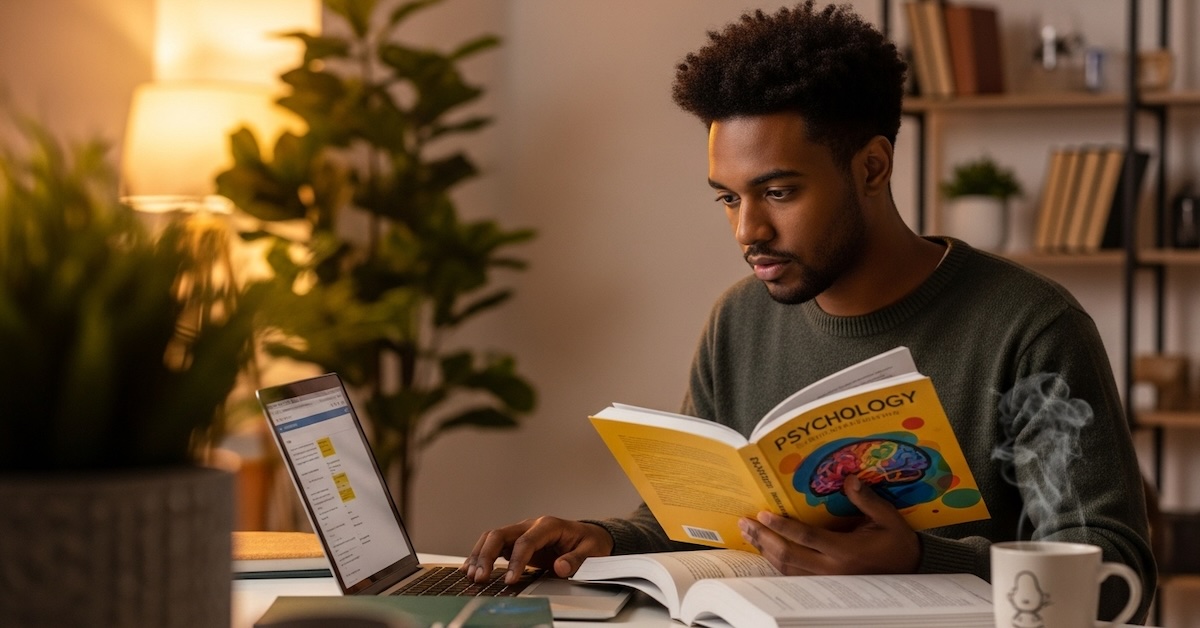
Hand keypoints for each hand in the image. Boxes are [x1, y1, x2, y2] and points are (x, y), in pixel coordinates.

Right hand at [462, 516, 614, 583]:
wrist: (588, 536)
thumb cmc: (589, 542)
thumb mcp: (591, 551)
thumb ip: (576, 560)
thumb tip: (560, 567)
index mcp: (548, 525)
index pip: (525, 541)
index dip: (516, 561)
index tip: (510, 580)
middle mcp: (531, 525)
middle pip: (500, 534)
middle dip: (487, 555)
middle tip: (480, 577)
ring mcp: (522, 531)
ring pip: (493, 538)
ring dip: (480, 555)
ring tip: (472, 575)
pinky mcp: (516, 541)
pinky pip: (494, 545)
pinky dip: (481, 555)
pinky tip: (471, 567)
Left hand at [738, 474, 920, 574]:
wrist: (911, 572)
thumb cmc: (898, 544)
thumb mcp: (889, 519)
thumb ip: (867, 500)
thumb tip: (849, 479)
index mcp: (847, 552)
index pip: (806, 538)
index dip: (782, 526)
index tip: (763, 514)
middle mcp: (832, 569)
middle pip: (788, 555)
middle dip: (763, 538)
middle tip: (745, 523)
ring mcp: (827, 580)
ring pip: (787, 568)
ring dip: (765, 550)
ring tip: (749, 533)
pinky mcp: (825, 584)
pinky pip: (794, 575)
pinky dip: (776, 562)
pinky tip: (766, 549)